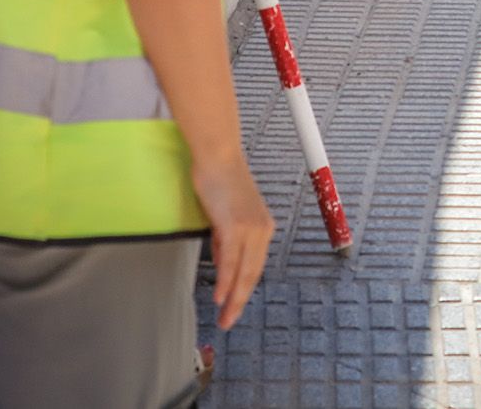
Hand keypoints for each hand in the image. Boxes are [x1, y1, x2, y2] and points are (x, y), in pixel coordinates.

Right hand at [194, 153, 274, 329]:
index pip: (255, 266)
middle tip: (228, 321)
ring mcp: (250, 227)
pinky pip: (231, 260)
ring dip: (233, 297)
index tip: (235, 307)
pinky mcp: (234, 225)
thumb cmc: (220, 182)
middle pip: (253, 273)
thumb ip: (227, 241)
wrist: (218, 158)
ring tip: (225, 316)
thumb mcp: (227, 217)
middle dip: (241, 301)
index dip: (245, 289)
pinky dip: (226, 280)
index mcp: (263, 227)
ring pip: (244, 271)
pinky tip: (220, 296)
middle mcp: (262, 229)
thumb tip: (223, 265)